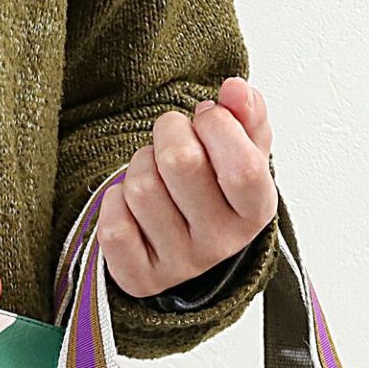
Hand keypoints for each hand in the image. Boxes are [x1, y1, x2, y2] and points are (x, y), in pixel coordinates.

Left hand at [98, 75, 277, 297]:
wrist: (182, 249)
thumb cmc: (214, 191)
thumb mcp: (243, 152)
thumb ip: (247, 116)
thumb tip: (235, 89)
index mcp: (255, 211)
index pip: (242, 166)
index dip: (217, 125)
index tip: (207, 116)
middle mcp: (219, 244)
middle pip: (181, 163)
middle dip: (169, 132)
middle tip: (171, 137)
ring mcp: (177, 265)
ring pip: (141, 188)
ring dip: (139, 165)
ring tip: (152, 172)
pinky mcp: (138, 277)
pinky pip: (113, 226)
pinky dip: (114, 201)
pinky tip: (130, 204)